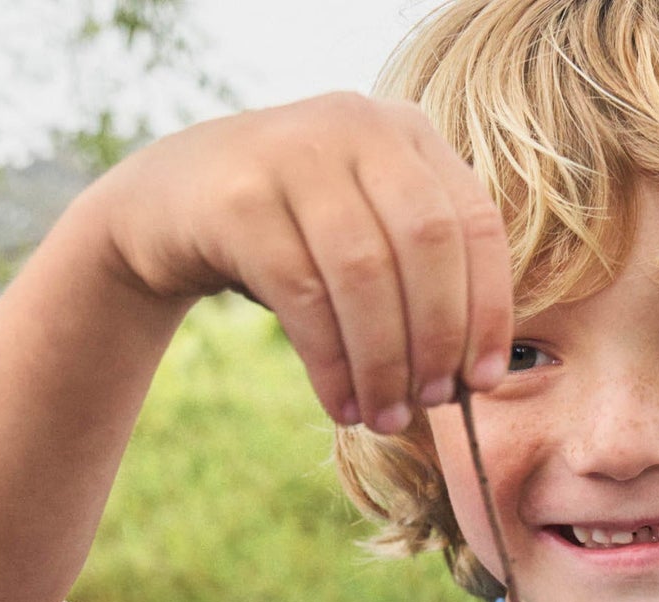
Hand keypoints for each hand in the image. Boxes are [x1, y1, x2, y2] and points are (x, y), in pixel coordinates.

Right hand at [98, 94, 513, 431]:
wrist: (170, 206)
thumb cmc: (291, 238)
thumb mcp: (364, 234)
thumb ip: (420, 278)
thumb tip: (477, 376)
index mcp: (407, 135)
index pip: (474, 222)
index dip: (488, 308)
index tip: (483, 381)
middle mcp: (357, 127)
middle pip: (426, 242)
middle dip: (437, 337)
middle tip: (431, 403)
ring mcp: (294, 153)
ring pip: (364, 272)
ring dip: (383, 362)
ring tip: (384, 418)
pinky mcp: (240, 199)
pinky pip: (303, 295)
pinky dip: (331, 363)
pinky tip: (340, 405)